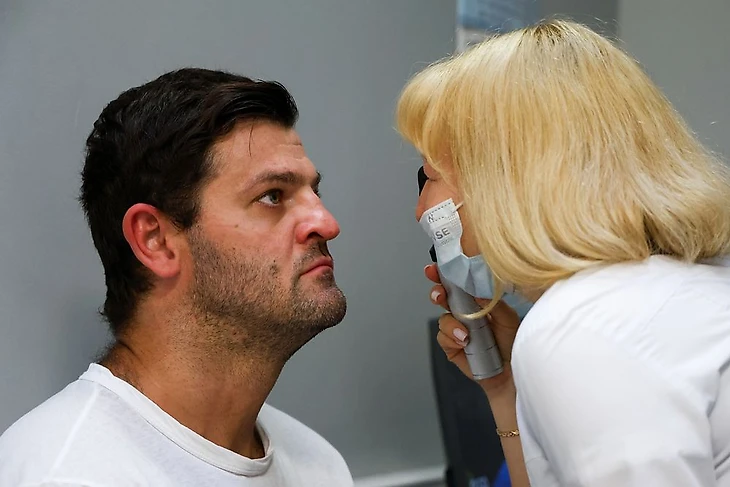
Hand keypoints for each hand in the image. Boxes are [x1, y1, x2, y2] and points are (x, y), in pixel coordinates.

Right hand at [426, 264, 520, 394]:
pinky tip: (464, 342)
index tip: (435, 269)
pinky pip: (443, 337)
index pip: (458, 283)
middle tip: (439, 294)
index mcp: (476, 300)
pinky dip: (452, 338)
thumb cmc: (512, 343)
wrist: (511, 373)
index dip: (445, 274)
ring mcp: (456, 329)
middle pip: (443, 297)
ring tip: (465, 333)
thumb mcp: (508, 318)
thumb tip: (476, 291)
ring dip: (451, 323)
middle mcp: (464, 313)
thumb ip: (492, 303)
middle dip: (436, 292)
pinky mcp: (451, 346)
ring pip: (442, 318)